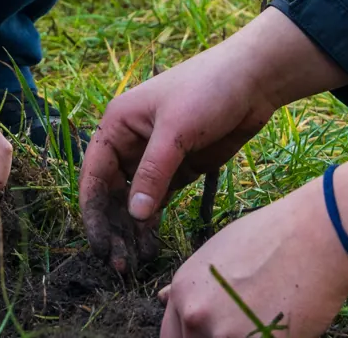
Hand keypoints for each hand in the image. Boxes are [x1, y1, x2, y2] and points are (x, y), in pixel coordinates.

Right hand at [80, 8, 346, 271]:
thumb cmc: (207, 90)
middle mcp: (130, 142)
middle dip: (114, 228)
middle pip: (112, 193)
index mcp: (117, 124)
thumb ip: (154, 173)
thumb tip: (135, 216)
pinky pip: (159, 201)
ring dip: (132, 231)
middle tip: (121, 265)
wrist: (254, 80)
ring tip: (135, 263)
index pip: (94, 175)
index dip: (93, 212)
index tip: (100, 246)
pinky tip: (151, 246)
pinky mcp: (180, 168)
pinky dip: (153, 223)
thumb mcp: (176, 131)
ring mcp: (155, 157)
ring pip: (134, 201)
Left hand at [159, 171, 347, 336]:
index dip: (191, 337)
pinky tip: (280, 325)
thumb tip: (164, 298)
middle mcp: (196, 315)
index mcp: (183, 291)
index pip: (171, 335)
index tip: (210, 333)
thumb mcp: (216, 253)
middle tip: (244, 324)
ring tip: (264, 319)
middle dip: (218, 337)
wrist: (315, 237)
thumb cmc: (269, 237)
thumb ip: (192, 285)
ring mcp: (225, 335)